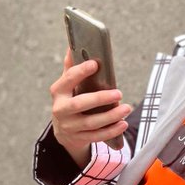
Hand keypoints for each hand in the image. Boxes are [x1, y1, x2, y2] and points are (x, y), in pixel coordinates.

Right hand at [49, 48, 130, 167]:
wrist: (63, 130)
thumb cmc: (69, 99)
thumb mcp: (67, 85)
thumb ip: (71, 67)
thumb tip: (73, 45)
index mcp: (58, 92)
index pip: (68, 80)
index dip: (80, 72)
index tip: (95, 64)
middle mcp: (61, 110)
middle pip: (79, 104)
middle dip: (100, 98)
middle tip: (119, 93)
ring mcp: (70, 127)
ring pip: (91, 123)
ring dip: (111, 116)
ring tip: (126, 108)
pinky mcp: (80, 138)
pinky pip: (97, 136)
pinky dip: (111, 131)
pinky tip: (123, 123)